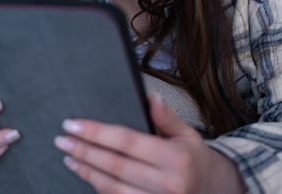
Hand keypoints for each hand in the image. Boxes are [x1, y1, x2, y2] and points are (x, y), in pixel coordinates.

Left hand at [54, 93, 245, 193]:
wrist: (219, 193)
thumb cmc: (198, 161)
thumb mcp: (188, 135)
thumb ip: (166, 117)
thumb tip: (149, 96)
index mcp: (176, 159)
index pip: (126, 141)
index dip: (96, 132)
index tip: (73, 124)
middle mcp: (167, 184)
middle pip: (114, 165)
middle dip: (83, 151)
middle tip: (61, 139)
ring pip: (112, 188)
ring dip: (86, 171)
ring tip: (68, 157)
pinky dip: (99, 188)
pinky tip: (86, 175)